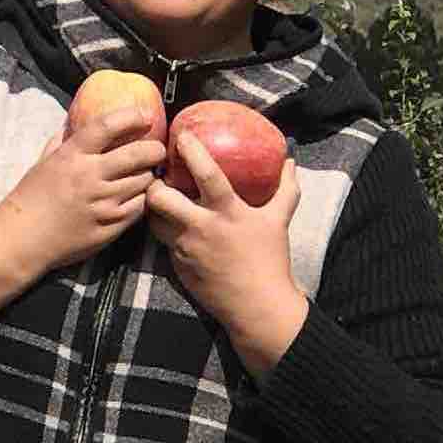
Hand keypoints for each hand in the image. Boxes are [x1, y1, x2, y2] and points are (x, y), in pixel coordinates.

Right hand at [0, 97, 164, 279]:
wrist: (21, 240)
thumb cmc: (29, 199)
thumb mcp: (42, 162)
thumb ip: (62, 141)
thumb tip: (73, 123)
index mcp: (72, 156)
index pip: (108, 126)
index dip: (131, 116)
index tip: (144, 116)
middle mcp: (90, 177)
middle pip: (138, 154)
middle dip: (155, 149)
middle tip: (157, 149)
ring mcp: (103, 203)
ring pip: (144, 182)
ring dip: (149, 175)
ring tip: (146, 173)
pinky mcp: (110, 226)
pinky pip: (139, 207)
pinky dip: (143, 199)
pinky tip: (138, 196)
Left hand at [145, 134, 306, 372]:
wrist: (256, 307)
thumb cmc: (271, 260)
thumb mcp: (280, 220)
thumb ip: (286, 188)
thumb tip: (290, 162)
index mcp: (228, 213)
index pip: (207, 175)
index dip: (192, 152)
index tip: (182, 135)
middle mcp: (201, 228)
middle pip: (161, 198)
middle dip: (152, 183)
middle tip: (156, 175)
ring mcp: (185, 249)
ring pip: (153, 220)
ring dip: (152, 207)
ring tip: (158, 197)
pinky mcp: (176, 267)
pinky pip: (162, 242)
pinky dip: (163, 230)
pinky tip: (168, 224)